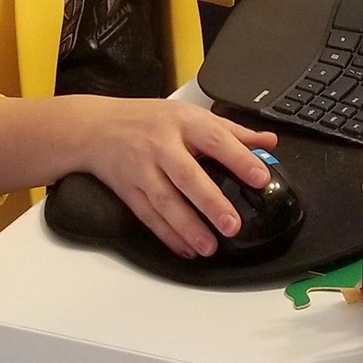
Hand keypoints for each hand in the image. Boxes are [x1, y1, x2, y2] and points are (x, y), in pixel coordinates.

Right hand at [75, 97, 277, 258]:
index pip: (215, 139)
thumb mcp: (188, 114)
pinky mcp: (128, 189)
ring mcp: (142, 169)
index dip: (239, 158)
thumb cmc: (147, 120)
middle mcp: (161, 145)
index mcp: (182, 122)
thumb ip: (231, 130)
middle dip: (210, 202)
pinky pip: (148, 215)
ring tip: (209, 246)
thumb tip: (267, 141)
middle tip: (231, 225)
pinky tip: (185, 248)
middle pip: (187, 175)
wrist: (95, 127)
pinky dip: (167, 234)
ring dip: (187, 226)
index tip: (260, 178)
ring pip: (165, 201)